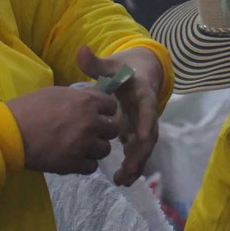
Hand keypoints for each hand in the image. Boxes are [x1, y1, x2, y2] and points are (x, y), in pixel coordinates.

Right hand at [7, 84, 120, 174]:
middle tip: (90, 131)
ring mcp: (84, 145)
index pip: (112, 106)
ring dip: (95, 148)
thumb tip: (90, 99)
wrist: (12, 133)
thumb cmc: (30, 108)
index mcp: (87, 102)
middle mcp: (91, 123)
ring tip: (81, 146)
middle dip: (103, 130)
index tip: (97, 113)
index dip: (105, 110)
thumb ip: (78, 97)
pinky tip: (74, 158)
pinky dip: (85, 163)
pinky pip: (92, 166)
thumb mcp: (56, 93)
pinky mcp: (75, 164)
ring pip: (104, 150)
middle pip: (113, 129)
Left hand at [79, 45, 163, 185]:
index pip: (147, 107)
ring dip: (136, 164)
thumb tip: (81, 50)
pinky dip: (133, 165)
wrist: (140, 73)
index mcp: (142, 93)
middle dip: (140, 153)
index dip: (145, 121)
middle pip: (148, 134)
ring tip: (123, 180)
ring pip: (144, 147)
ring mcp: (144, 124)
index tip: (139, 136)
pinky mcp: (138, 133)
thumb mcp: (111, 65)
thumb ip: (96, 62)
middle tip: (128, 169)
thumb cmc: (124, 69)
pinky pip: (138, 151)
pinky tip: (123, 179)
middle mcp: (147, 111)